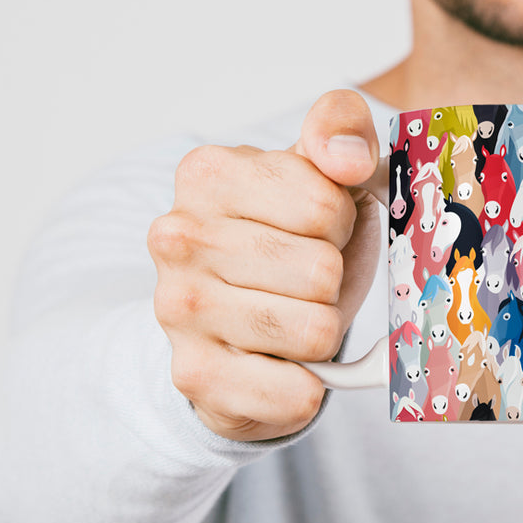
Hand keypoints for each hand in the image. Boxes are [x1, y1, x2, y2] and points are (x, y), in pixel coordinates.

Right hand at [148, 89, 385, 440]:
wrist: (241, 327)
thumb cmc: (292, 243)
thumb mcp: (322, 174)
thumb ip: (341, 130)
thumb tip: (346, 159)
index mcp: (207, 173)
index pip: (326, 205)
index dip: (340, 225)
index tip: (316, 229)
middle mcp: (176, 237)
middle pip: (321, 272)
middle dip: (331, 283)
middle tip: (302, 282)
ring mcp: (177, 309)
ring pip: (316, 331)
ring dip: (322, 332)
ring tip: (291, 318)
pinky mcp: (194, 377)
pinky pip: (297, 393)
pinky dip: (308, 387)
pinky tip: (282, 366)